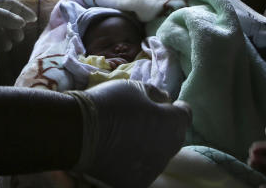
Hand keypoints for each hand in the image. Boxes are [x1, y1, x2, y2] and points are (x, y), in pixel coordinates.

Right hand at [69, 81, 190, 187]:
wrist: (80, 133)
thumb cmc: (111, 104)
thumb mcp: (135, 87)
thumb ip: (155, 94)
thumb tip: (166, 99)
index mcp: (172, 123)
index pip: (185, 115)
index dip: (177, 108)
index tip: (168, 104)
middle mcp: (169, 149)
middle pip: (174, 136)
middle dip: (165, 126)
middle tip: (147, 118)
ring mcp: (154, 168)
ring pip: (160, 154)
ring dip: (153, 145)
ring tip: (132, 136)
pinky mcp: (138, 182)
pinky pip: (144, 168)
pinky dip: (138, 160)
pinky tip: (123, 151)